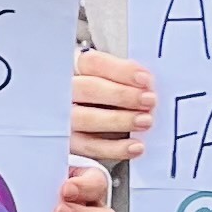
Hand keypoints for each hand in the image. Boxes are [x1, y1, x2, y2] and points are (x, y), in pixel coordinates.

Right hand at [71, 51, 155, 167]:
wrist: (85, 129)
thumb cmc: (102, 100)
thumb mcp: (111, 82)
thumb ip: (125, 81)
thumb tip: (146, 86)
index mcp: (75, 70)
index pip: (93, 63)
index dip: (120, 70)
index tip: (144, 79)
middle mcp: (63, 92)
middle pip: (88, 88)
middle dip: (122, 95)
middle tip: (148, 101)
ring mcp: (63, 119)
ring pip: (86, 118)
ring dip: (119, 120)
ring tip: (145, 121)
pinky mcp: (67, 145)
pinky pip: (89, 148)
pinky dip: (114, 148)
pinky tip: (134, 146)